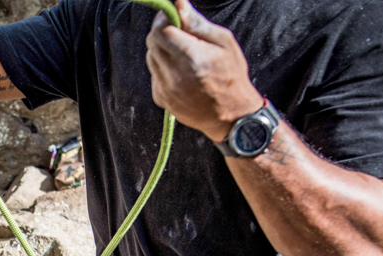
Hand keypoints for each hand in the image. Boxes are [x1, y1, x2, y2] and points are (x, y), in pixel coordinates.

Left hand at [145, 0, 263, 142]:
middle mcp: (175, 77)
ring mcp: (165, 90)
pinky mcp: (160, 98)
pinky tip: (181, 71)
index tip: (174, 16)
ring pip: (151, 56)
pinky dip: (163, 66)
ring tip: (184, 53)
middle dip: (162, 31)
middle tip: (179, 31)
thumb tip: (178, 3)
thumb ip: (197, 23)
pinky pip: (154, 73)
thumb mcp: (223, 42)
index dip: (164, 19)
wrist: (230, 117)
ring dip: (162, 49)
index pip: (161, 31)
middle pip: (152, 42)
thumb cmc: (231, 75)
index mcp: (193, 60)